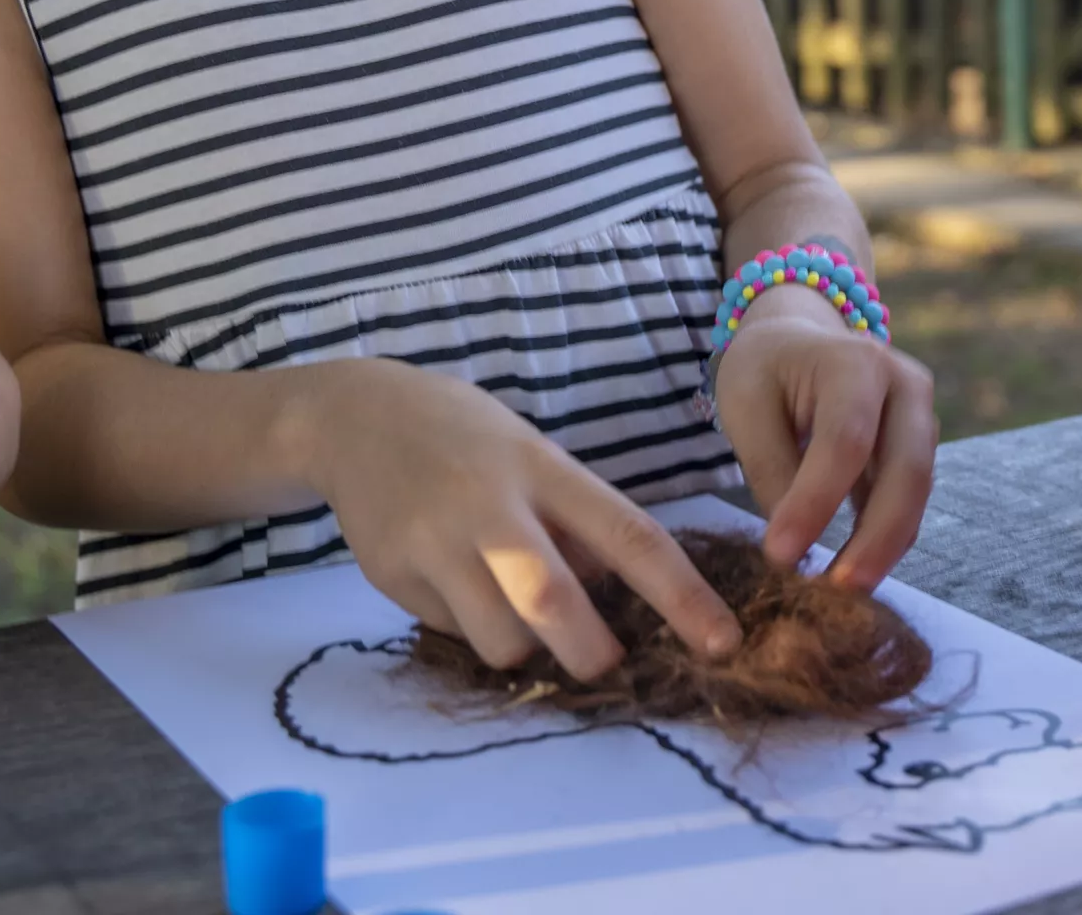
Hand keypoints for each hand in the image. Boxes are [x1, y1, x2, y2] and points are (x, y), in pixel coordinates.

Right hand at [294, 359, 739, 681]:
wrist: (357, 417)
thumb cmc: (469, 440)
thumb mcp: (534, 457)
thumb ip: (577, 522)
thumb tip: (627, 601)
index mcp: (545, 469)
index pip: (630, 536)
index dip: (682, 596)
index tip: (724, 643)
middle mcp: (491, 506)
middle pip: (553, 602)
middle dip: (592, 652)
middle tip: (607, 664)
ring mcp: (435, 543)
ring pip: (501, 639)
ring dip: (525, 649)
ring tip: (515, 613)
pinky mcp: (391, 576)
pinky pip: (452, 634)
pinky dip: (472, 630)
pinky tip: (457, 586)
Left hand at [711, 284, 938, 589]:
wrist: (795, 339)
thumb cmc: (764, 371)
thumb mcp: (746, 409)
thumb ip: (772, 473)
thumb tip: (794, 549)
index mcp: (854, 362)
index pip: (844, 442)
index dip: (816, 503)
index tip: (780, 555)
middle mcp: (904, 384)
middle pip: (907, 469)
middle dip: (876, 538)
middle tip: (838, 592)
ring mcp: (921, 415)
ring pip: (917, 492)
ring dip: (885, 546)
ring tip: (841, 591)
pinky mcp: (919, 446)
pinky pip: (910, 499)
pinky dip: (885, 537)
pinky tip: (852, 568)